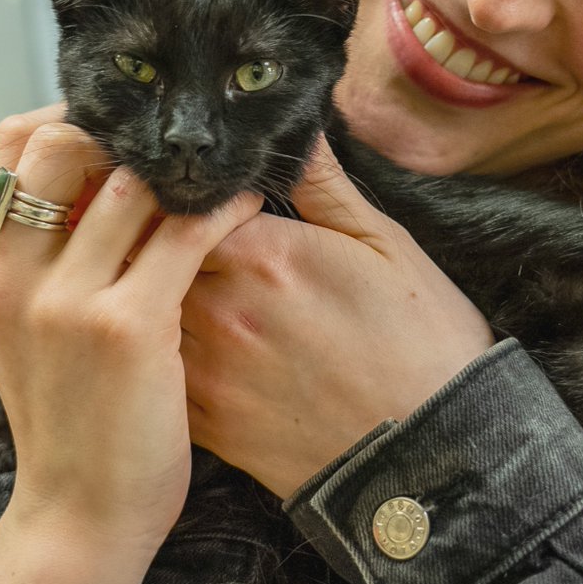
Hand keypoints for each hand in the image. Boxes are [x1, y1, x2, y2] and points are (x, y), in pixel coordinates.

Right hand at [0, 105, 261, 554]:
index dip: (69, 115)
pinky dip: (225, 205)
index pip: (10, 142)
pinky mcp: (127, 325)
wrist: (80, 511)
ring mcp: (66, 299)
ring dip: (184, 165)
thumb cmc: (70, 408)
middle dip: (121, 129)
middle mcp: (12, 272)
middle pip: (60, 141)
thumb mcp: (25, 322)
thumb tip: (87, 167)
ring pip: (130, 178)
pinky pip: (187, 230)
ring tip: (222, 164)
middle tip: (173, 143)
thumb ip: (41, 248)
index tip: (122, 123)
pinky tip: (248, 203)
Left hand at [181, 136, 494, 498]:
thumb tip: (295, 128)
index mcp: (265, 255)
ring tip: (170, 288)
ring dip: (155, 298)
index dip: (187, 198)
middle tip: (169, 235)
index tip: (195, 194)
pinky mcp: (210, 428)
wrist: (435, 454)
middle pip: (152, 258)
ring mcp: (212, 373)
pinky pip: (160, 378)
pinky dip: (160, 358)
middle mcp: (225, 311)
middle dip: (159, 244)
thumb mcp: (383, 243)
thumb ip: (324, 185)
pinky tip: (181, 350)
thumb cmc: (420, 338)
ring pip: (148, 316)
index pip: (184, 207)